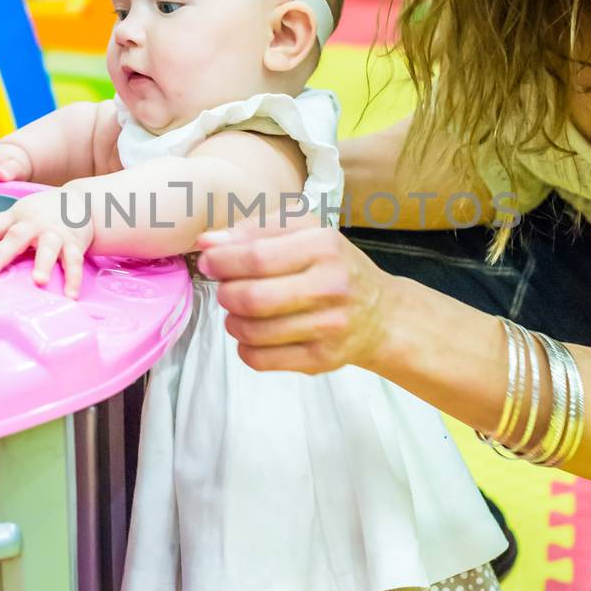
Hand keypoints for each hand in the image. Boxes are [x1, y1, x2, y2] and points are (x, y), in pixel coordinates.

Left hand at [0, 189, 92, 297]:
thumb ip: (1, 232)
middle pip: (16, 237)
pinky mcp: (75, 243)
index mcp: (17, 215)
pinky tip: (71, 295)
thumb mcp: (20, 214)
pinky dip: (73, 279)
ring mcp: (56, 233)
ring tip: (38, 281)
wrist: (81, 200)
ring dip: (43, 264)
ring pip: (49, 248)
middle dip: (1, 255)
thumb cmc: (42, 213)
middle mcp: (35, 223)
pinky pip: (74, 261)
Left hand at [195, 216, 393, 374]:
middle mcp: (330, 287)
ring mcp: (328, 327)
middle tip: (226, 289)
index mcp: (324, 246)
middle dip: (225, 293)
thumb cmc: (335, 266)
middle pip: (252, 297)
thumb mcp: (305, 233)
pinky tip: (253, 335)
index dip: (222, 261)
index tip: (208, 262)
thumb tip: (208, 242)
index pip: (257, 255)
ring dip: (232, 321)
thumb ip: (255, 230)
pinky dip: (245, 348)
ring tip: (239, 311)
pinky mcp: (321, 360)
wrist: (382, 315)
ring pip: (252, 331)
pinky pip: (261, 359)